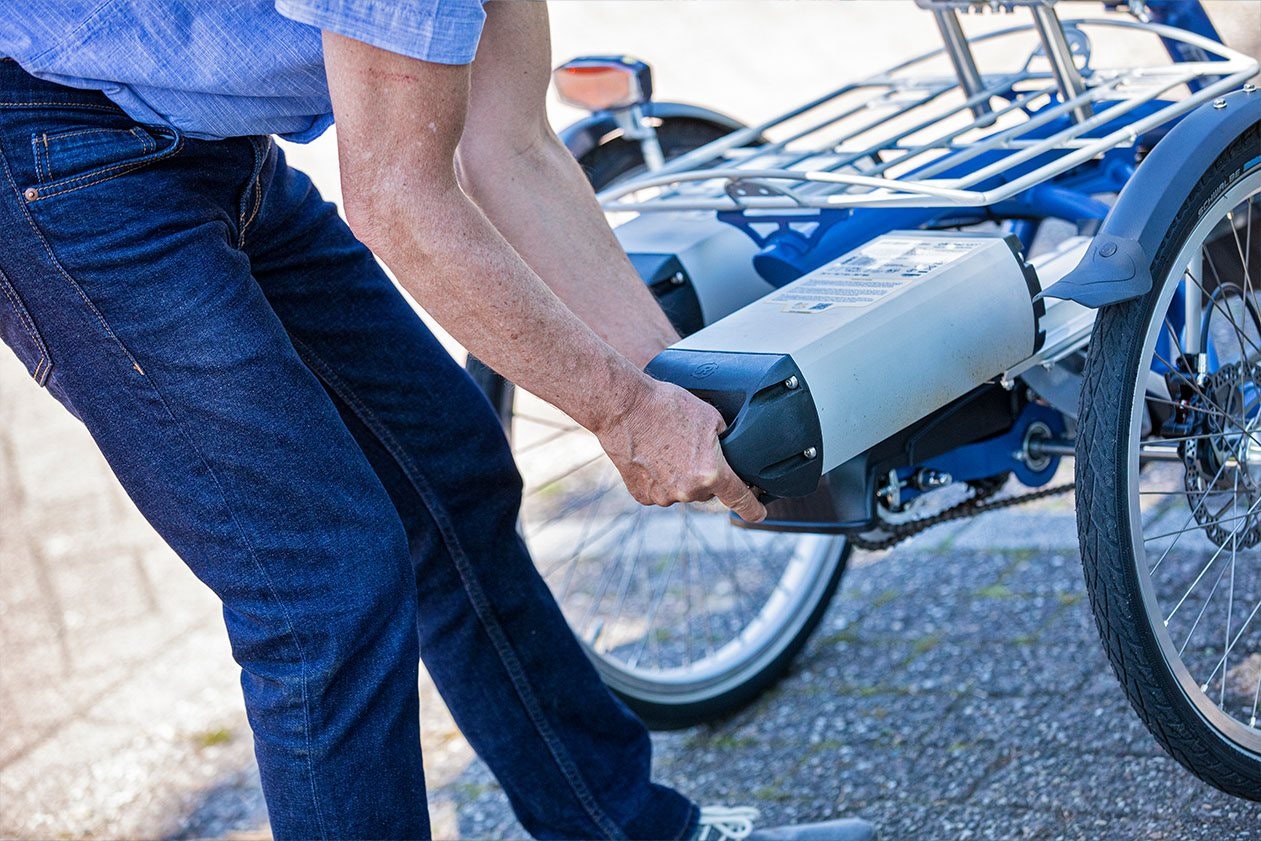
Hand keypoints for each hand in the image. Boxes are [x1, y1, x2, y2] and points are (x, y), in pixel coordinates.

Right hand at [596, 379, 767, 522]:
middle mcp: (688, 491)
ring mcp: (663, 496)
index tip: (758, 513)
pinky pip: (660, 491)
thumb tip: (729, 452)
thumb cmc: (666, 406)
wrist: (623, 407)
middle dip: (706, 474)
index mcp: (710, 473)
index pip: (740, 500)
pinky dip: (659, 479)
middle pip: (708, 490)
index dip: (753, 508)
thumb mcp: (710, 416)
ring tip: (667, 446)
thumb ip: (724, 441)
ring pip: (683, 491)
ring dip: (681, 476)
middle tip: (691, 447)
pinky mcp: (642, 495)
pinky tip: (652, 457)